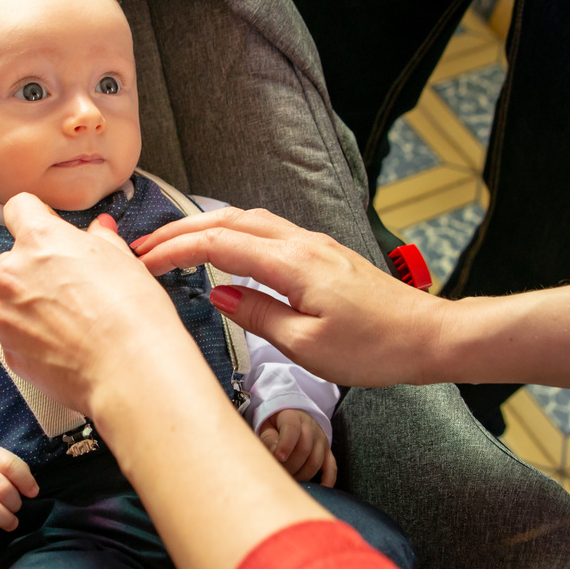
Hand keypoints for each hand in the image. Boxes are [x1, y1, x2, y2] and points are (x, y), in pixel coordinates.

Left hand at [0, 194, 196, 416]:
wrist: (131, 370)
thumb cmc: (132, 313)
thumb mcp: (124, 259)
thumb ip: (100, 239)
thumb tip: (97, 232)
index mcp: (39, 239)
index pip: (19, 207)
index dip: (38, 217)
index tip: (50, 229)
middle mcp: (11, 273)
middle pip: (16, 258)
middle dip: (39, 268)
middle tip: (76, 285)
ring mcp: (4, 314)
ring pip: (14, 298)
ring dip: (35, 303)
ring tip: (76, 320)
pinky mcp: (8, 350)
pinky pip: (18, 333)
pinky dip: (36, 336)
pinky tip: (69, 342)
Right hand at [0, 447, 38, 543]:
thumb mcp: (4, 466)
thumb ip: (19, 473)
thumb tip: (32, 491)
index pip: (8, 465)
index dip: (25, 480)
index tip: (33, 493)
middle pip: (1, 488)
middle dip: (15, 503)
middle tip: (16, 508)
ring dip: (4, 519)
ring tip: (11, 523)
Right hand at [132, 207, 441, 387]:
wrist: (428, 336)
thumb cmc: (375, 348)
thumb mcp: (306, 344)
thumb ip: (257, 314)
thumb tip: (218, 293)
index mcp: (293, 263)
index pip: (217, 244)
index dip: (174, 249)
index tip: (142, 262)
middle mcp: (302, 243)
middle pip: (228, 221)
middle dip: (181, 230)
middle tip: (144, 248)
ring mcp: (314, 245)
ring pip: (249, 220)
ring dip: (207, 228)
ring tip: (175, 244)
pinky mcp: (323, 254)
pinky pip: (268, 231)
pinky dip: (234, 233)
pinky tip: (226, 249)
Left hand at [259, 409, 336, 486]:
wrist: (293, 418)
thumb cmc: (275, 426)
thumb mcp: (267, 427)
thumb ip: (269, 439)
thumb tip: (274, 455)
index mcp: (293, 417)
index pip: (292, 429)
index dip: (285, 444)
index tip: (278, 457)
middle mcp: (310, 428)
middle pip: (304, 449)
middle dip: (290, 465)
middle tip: (278, 475)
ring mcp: (321, 440)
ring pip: (315, 461)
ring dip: (302, 475)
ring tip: (289, 481)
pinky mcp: (327, 452)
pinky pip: (331, 468)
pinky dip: (328, 480)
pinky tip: (321, 489)